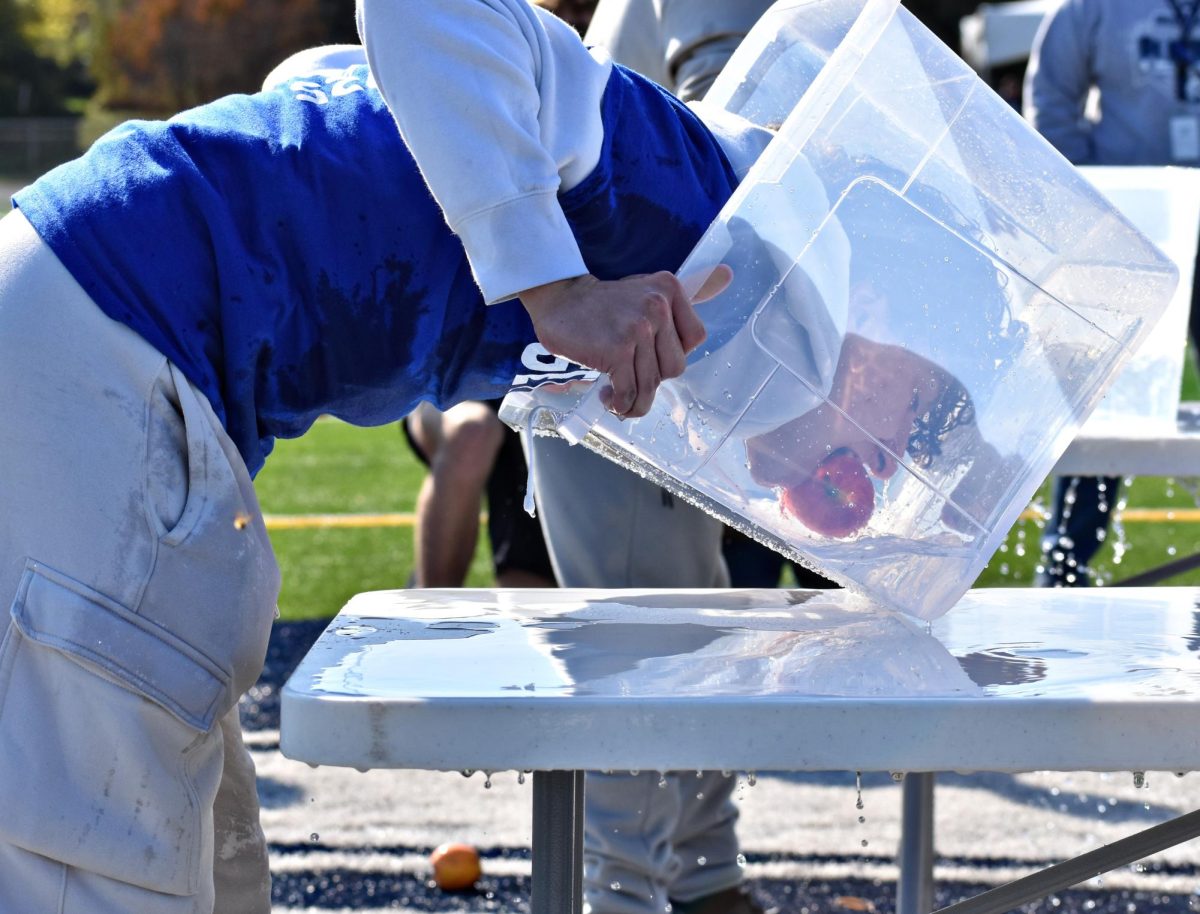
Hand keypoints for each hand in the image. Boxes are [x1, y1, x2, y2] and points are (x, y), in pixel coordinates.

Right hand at [519, 266, 731, 417]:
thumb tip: (729, 275)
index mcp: (670, 289)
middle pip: (674, 366)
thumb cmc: (605, 303)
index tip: (651, 358)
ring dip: (635, 401)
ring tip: (617, 398)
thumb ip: (691, 289)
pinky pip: (629, 389)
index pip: (694, 338)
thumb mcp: (650, 289)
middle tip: (632, 380)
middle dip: (654, 382)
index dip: (672, 355)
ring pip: (651, 383)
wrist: (561, 300)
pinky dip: (619, 402)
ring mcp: (638, 328)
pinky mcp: (617, 349)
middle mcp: (658, 306)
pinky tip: (607, 397)